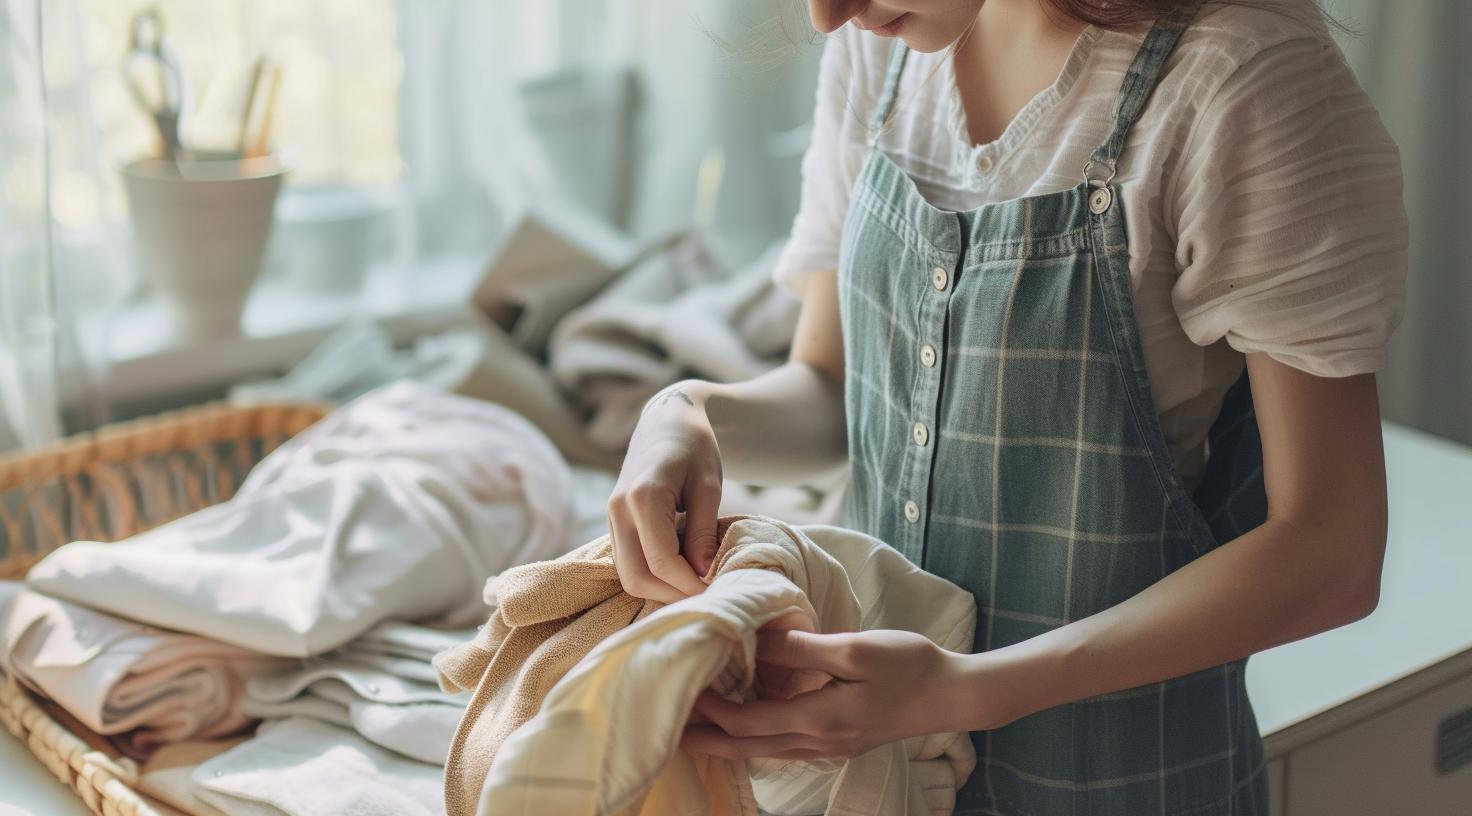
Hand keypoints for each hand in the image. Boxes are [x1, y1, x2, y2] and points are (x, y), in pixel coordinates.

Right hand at [607, 380, 723, 602]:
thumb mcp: (709, 486)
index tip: (718, 589)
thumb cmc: (695, 447)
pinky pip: (627, 562)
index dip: (691, 583)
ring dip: (661, 588)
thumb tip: (702, 575)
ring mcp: (611, 517)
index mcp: (643, 496)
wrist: (667, 421)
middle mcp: (618, 509)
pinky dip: (652, 575)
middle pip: (637, 577)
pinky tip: (680, 570)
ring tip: (696, 584)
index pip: (661, 561)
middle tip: (708, 593)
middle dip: (673, 594)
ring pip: (628, 575)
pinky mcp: (614, 523)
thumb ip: (704, 531)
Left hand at [680, 628, 996, 760]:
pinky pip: (781, 747)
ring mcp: (827, 747)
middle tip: (663, 726)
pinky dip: (752, 738)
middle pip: (744, 747)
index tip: (678, 687)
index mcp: (817, 720)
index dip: (708, 710)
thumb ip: (802, 648)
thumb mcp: (855, 649)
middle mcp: (816, 742)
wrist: (952, 694)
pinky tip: (742, 727)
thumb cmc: (910, 664)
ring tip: (690, 728)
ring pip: (761, 751)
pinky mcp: (837, 741)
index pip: (746, 722)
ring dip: (724, 741)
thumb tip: (756, 637)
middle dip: (702, 737)